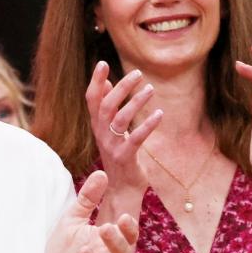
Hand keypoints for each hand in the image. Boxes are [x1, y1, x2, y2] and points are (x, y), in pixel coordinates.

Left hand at [38, 171, 139, 252]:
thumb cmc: (63, 252)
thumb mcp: (72, 221)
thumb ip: (87, 200)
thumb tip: (101, 172)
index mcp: (105, 244)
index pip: (126, 237)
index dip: (129, 229)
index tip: (124, 217)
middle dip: (116, 241)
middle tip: (106, 228)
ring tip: (84, 251)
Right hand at [85, 62, 161, 192]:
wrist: (121, 189)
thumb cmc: (119, 157)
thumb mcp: (110, 131)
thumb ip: (107, 108)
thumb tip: (107, 82)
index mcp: (97, 126)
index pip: (92, 100)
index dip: (96, 82)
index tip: (102, 63)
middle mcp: (101, 134)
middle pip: (106, 106)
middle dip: (121, 88)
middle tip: (138, 73)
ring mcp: (112, 147)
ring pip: (120, 119)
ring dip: (136, 102)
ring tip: (151, 89)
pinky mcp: (125, 158)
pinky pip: (135, 139)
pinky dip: (148, 125)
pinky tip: (160, 114)